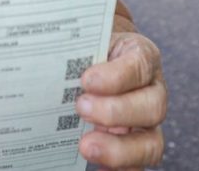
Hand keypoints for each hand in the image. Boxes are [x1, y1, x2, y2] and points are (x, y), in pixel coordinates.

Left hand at [75, 32, 166, 169]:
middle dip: (115, 111)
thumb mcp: (88, 41)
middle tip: (81, 107)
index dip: (116, 76)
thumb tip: (46, 57)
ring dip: (118, 149)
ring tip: (85, 145)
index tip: (86, 80)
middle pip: (152, 107)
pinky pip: (135, 167)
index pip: (140, 65)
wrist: (93, 65)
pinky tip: (94, 168)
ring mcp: (147, 124)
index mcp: (142, 57)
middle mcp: (152, 92)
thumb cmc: (90, 52)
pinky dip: (117, 169)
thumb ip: (77, 49)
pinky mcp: (136, 148)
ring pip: (150, 144)